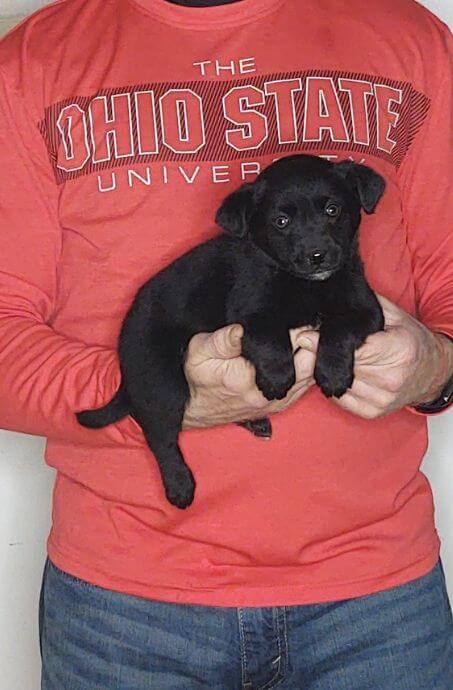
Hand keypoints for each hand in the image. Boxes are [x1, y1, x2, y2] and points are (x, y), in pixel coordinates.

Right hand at [182, 324, 316, 428]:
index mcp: (250, 377)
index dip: (296, 328)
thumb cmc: (198, 376)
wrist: (195, 407)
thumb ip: (223, 340)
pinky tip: (298, 355)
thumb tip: (242, 328)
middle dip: (310, 340)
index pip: (289, 349)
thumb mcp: (200, 351)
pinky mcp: (281, 405)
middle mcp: (269, 393)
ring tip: (299, 337)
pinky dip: (308, 369)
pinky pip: (307, 386)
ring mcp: (278, 401)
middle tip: (299, 325)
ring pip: (312, 375)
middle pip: (311, 362)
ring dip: (310, 355)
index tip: (292, 316)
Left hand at [301, 295, 452, 418]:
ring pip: (337, 383)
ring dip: (327, 371)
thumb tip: (329, 302)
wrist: (431, 373)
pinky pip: (339, 398)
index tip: (307, 335)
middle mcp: (391, 378)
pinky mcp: (371, 412)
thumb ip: (364, 307)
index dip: (326, 341)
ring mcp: (381, 399)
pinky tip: (338, 373)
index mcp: (398, 350)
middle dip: (323, 354)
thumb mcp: (393, 316)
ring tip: (326, 357)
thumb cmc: (411, 341)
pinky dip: (335, 385)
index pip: (353, 349)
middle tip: (308, 342)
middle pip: (342, 365)